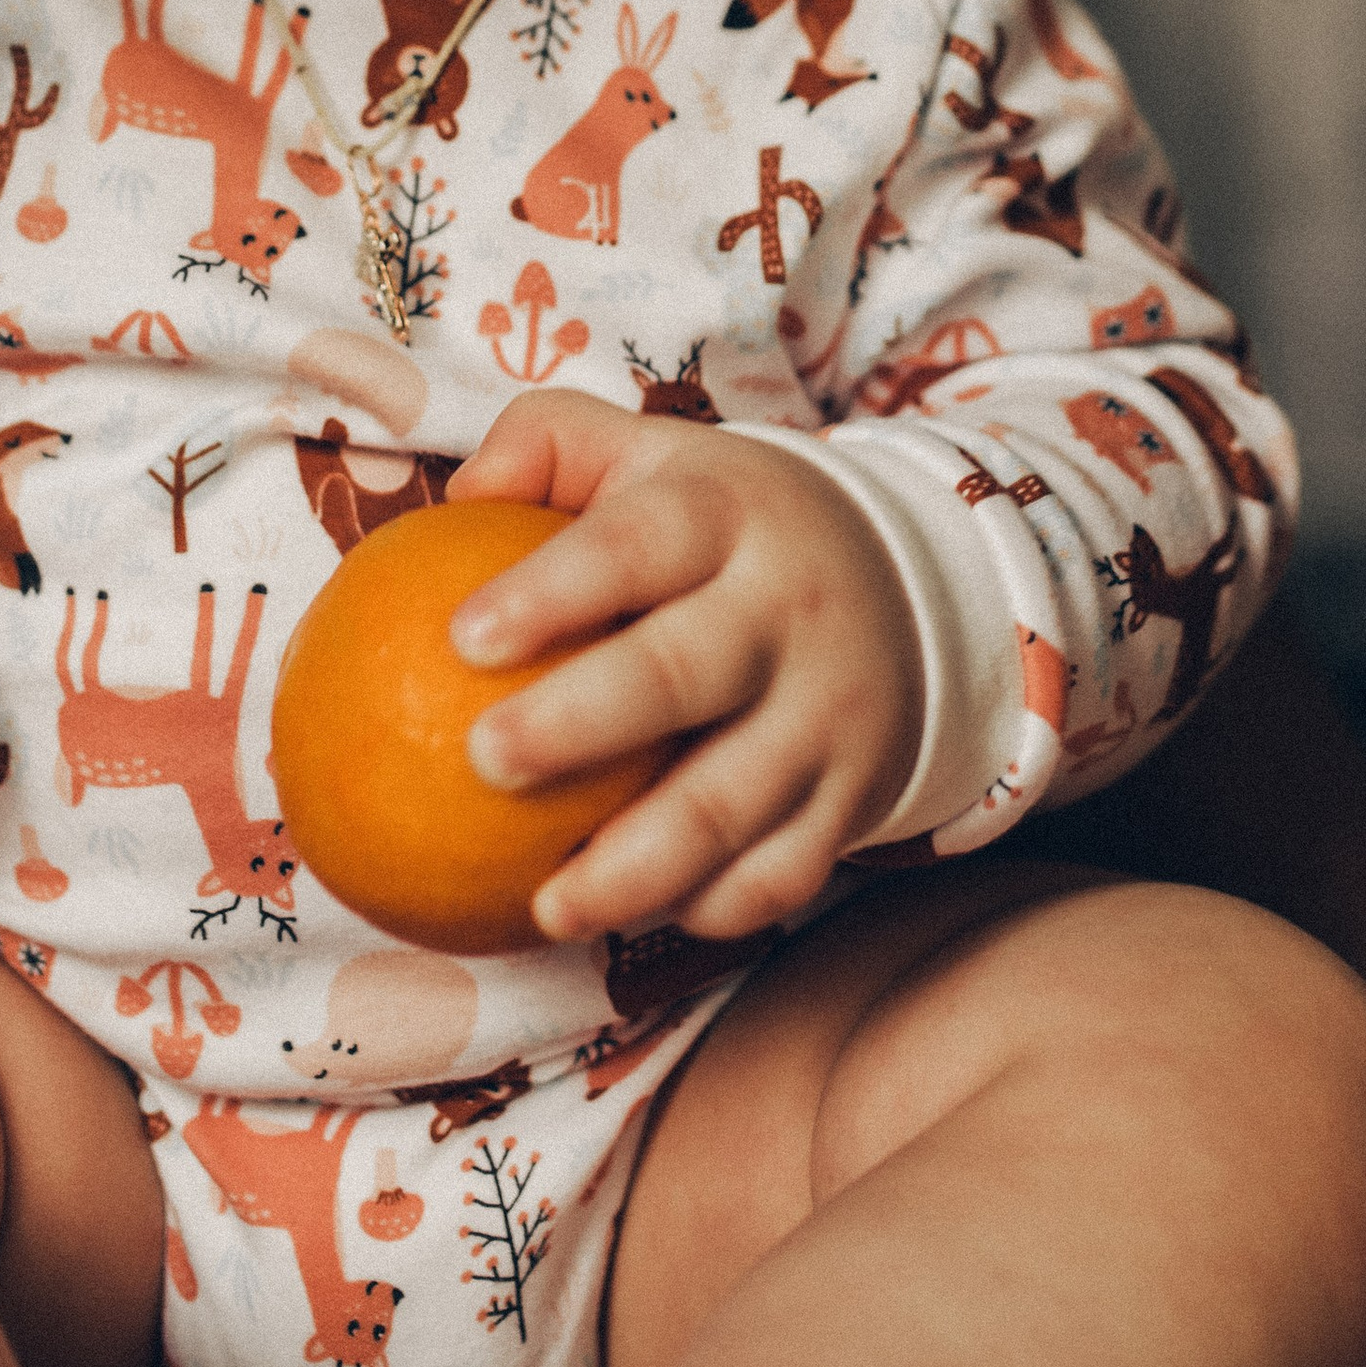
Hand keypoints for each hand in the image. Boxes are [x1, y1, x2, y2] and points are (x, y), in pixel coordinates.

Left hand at [443, 393, 920, 941]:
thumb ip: (549, 444)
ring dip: (636, 868)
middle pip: (683, 674)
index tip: (461, 636)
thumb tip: (454, 498)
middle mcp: (786, 612)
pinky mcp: (855, 794)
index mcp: (726, 516)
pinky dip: (710, 907)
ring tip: (544, 906)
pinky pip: (782, 871)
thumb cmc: (724, 522)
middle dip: (580, 723)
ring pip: (733, 803)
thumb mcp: (652, 453)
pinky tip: (629, 921)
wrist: (912, 579)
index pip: (637, 547)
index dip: (554, 590)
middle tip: (482, 760)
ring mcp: (828, 711)